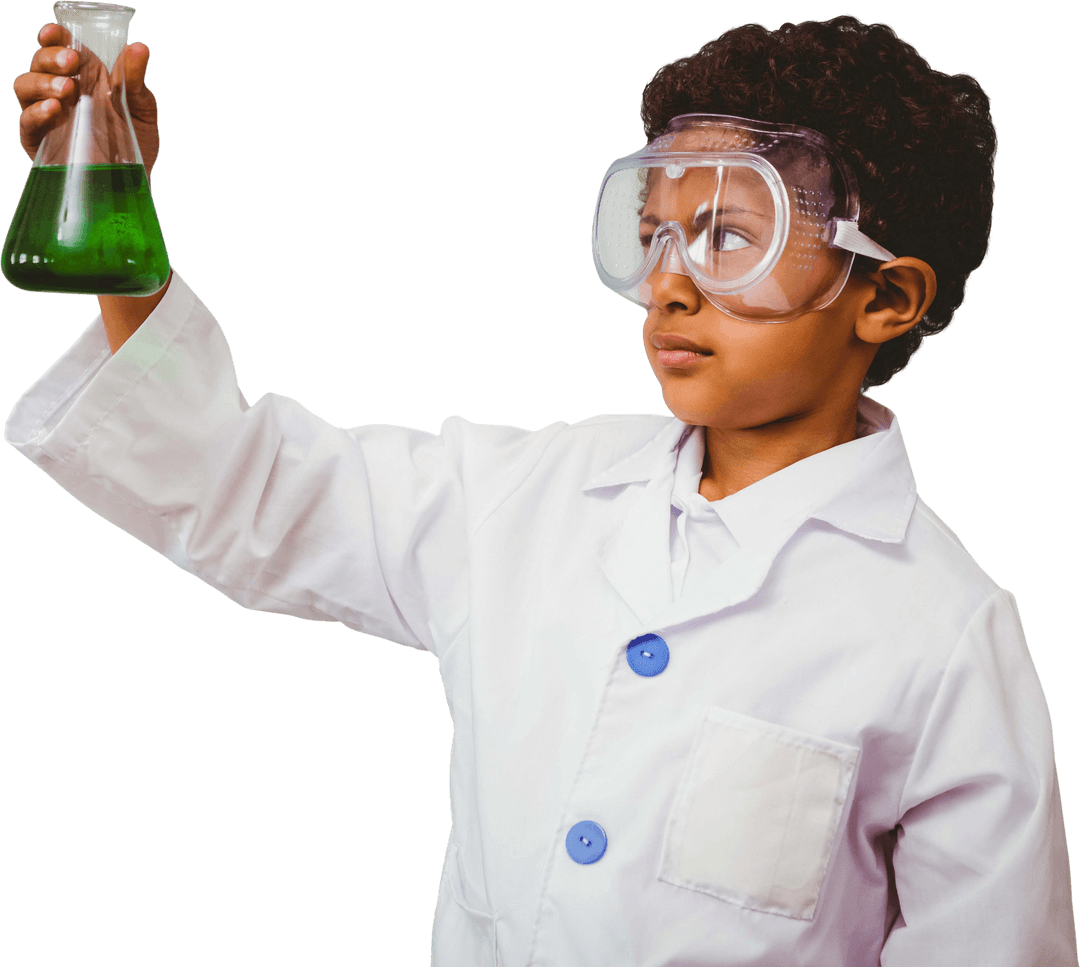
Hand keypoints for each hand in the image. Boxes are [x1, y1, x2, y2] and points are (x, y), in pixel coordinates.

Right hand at [13, 22, 158, 176]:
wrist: (135, 180)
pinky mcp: (40, 141)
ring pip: (25, 86)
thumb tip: (140, 48)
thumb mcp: (141, 108)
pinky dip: (37, 112)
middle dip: (50, 57)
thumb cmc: (137, 141)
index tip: (54, 32)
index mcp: (84, 76)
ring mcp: (47, 115)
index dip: (53, 37)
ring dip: (42, 82)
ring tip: (67, 90)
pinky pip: (27, 121)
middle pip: (39, 62)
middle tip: (72, 63)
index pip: (58, 47)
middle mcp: (60, 91)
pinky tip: (54, 109)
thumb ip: (135, 79)